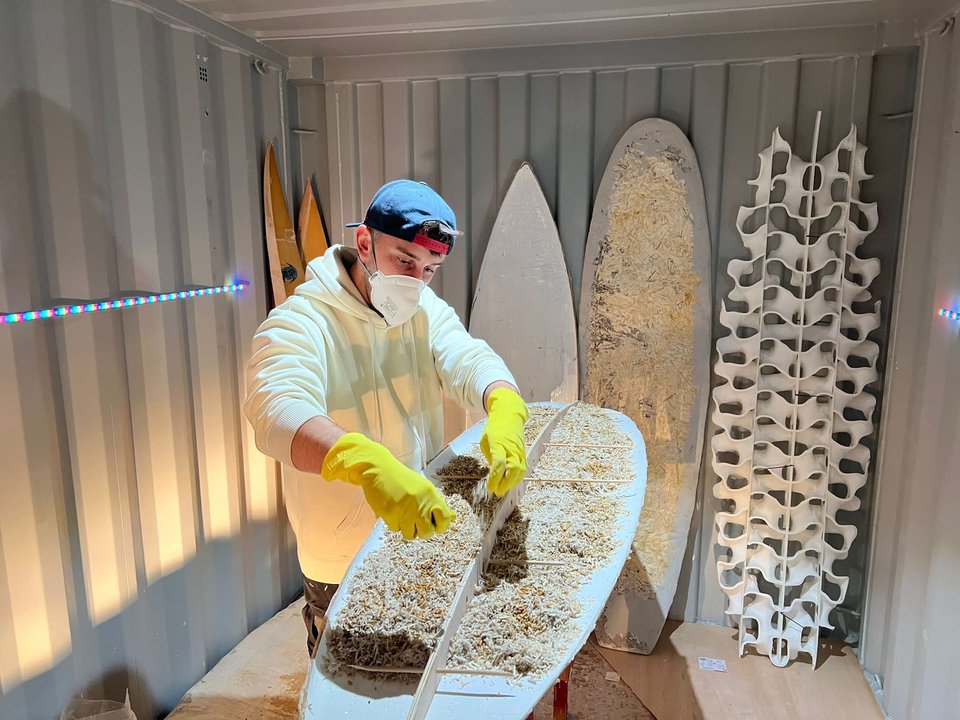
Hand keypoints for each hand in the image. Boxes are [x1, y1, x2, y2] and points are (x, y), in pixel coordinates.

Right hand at [321, 433, 454, 539]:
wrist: (379, 469)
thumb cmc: (400, 479)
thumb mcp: (423, 487)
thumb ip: (435, 503)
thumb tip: (453, 518)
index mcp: (430, 495)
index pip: (445, 520)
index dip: (440, 526)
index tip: (433, 524)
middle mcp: (420, 505)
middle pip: (427, 532)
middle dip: (421, 530)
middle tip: (414, 521)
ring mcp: (405, 511)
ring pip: (410, 534)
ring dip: (406, 527)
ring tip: (401, 514)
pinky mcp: (390, 515)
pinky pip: (395, 529)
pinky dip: (393, 523)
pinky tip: (392, 510)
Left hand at [479, 388, 528, 495]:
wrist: (509, 414)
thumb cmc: (494, 428)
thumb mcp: (485, 441)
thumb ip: (490, 456)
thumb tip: (494, 473)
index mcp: (498, 443)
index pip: (499, 463)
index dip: (495, 478)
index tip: (490, 488)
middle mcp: (511, 448)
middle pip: (512, 469)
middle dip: (505, 483)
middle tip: (496, 492)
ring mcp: (519, 450)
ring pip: (520, 470)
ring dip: (512, 483)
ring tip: (502, 489)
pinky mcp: (524, 453)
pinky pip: (523, 468)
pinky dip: (517, 478)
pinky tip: (510, 483)